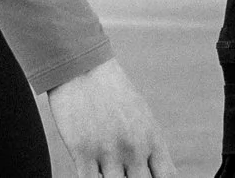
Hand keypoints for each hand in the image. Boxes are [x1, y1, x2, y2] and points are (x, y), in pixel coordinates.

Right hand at [47, 58, 176, 177]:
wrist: (82, 67)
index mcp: (152, 139)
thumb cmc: (111, 92)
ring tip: (109, 171)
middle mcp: (134, 148)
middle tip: (127, 174)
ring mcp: (109, 152)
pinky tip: (92, 174)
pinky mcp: (82, 152)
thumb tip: (152, 172)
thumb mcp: (140, 117)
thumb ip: (147, 148)